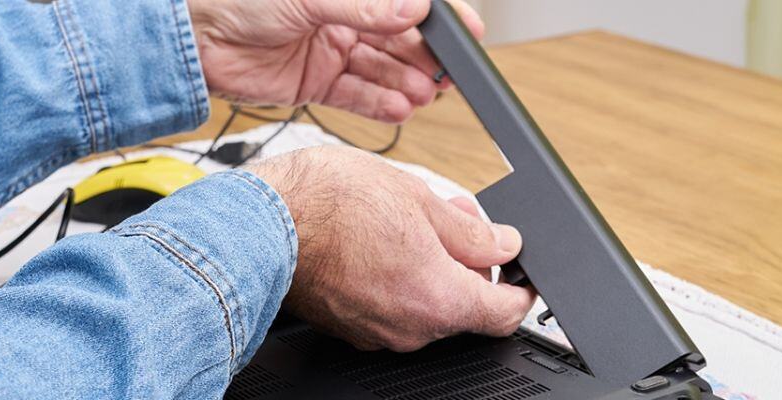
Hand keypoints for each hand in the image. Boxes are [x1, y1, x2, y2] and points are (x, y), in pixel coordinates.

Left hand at [188, 0, 483, 122]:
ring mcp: (330, 49)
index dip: (439, 19)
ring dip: (407, 84)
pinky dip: (380, 103)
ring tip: (426, 96)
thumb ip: (364, 7)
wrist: (189, 38)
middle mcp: (342, 16)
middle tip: (448, 76)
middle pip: (399, 40)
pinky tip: (401, 108)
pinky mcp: (315, 82)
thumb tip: (412, 10)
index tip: (468, 34)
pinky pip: (357, 94)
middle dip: (426, 58)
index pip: (405, 3)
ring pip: (382, 69)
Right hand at [247, 146, 533, 351]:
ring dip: (431, 269)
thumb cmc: (330, 205)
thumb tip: (503, 243)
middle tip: (456, 219)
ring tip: (409, 220)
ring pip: (425, 305)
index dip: (522, 288)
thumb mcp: (418, 198)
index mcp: (439, 300)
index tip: (523, 270)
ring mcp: (376, 333)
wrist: (258, 224)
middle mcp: (411, 329)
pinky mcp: (348, 328)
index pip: (506, 313)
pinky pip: (390, 308)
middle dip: (469, 265)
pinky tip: (380, 242)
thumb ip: (470, 230)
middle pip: (464, 307)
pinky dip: (398, 281)